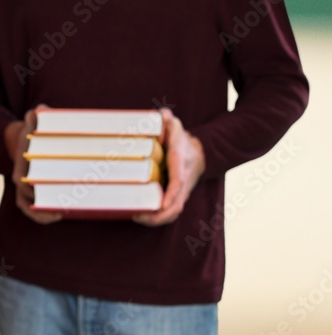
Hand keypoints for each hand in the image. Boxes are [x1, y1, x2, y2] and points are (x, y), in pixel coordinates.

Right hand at [7, 106, 61, 223]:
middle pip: (26, 195)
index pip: (20, 179)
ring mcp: (24, 186)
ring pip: (28, 205)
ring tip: (60, 213)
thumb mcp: (33, 122)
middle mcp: (19, 177)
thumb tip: (41, 109)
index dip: (29, 187)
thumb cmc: (31, 132)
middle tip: (62, 204)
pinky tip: (57, 215)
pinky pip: (32, 208)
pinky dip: (41, 216)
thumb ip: (36, 116)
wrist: (21, 141)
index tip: (42, 190)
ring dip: (41, 213)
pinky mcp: (32, 193)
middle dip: (42, 202)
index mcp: (20, 163)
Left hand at [134, 108, 204, 225]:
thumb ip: (168, 120)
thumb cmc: (182, 141)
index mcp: (180, 165)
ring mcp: (180, 192)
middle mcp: (182, 182)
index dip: (170, 194)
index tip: (162, 204)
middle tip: (138, 216)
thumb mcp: (176, 127)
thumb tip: (162, 115)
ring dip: (156, 220)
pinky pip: (169, 212)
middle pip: (176, 205)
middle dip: (160, 215)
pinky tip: (140, 216)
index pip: (178, 182)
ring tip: (136, 218)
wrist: (198, 154)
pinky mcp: (175, 197)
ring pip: (173, 212)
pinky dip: (157, 218)